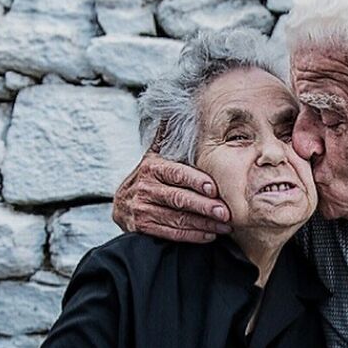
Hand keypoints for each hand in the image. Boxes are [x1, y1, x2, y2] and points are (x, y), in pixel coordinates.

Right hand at [112, 143, 230, 243]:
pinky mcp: (142, 227)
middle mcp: (145, 187)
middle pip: (179, 198)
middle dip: (204, 207)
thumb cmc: (148, 178)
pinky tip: (210, 234)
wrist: (122, 204)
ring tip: (225, 225)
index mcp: (152, 167)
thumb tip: (173, 112)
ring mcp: (142, 209)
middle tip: (225, 212)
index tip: (213, 188)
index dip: (195, 181)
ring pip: (178, 218)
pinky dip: (193, 235)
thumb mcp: (154, 156)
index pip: (176, 173)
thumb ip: (166, 138)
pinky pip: (171, 233)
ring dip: (204, 224)